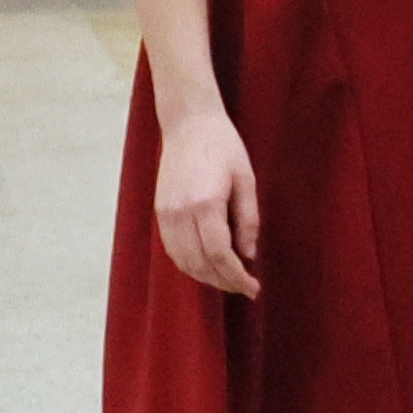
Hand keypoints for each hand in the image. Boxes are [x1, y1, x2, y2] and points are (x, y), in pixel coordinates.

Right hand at [151, 103, 261, 297]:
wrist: (188, 124)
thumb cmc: (223, 147)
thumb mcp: (246, 180)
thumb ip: (248, 220)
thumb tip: (248, 255)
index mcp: (205, 204)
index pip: (220, 255)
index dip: (236, 277)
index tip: (253, 289)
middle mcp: (180, 212)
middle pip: (199, 263)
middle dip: (222, 282)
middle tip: (244, 288)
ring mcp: (165, 213)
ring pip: (182, 260)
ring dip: (204, 277)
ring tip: (228, 280)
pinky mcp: (159, 211)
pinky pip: (171, 248)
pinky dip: (188, 263)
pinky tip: (206, 265)